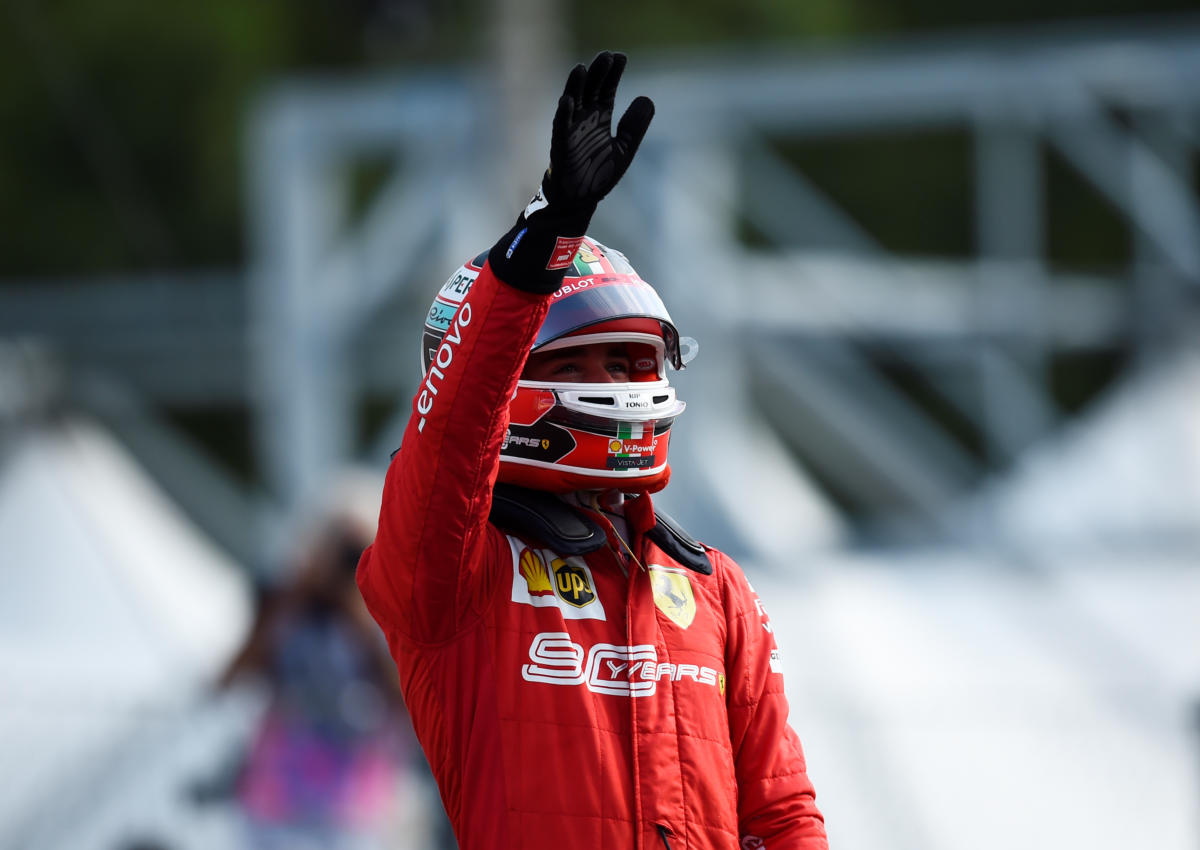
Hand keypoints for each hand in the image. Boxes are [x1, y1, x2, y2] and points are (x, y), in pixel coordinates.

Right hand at [541, 51, 654, 211]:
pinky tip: (567, 100)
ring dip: (576, 86)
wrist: (579, 200)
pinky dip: (563, 115)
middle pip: (591, 90)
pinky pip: (560, 128)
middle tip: (607, 56)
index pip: (606, 89)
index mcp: (600, 118)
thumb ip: (635, 126)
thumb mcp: (624, 148)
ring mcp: (570, 131)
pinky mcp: (561, 146)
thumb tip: (647, 98)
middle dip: (598, 73)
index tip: (621, 57)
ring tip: (582, 68)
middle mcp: (584, 119)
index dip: (613, 74)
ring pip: (572, 102)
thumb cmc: (598, 174)